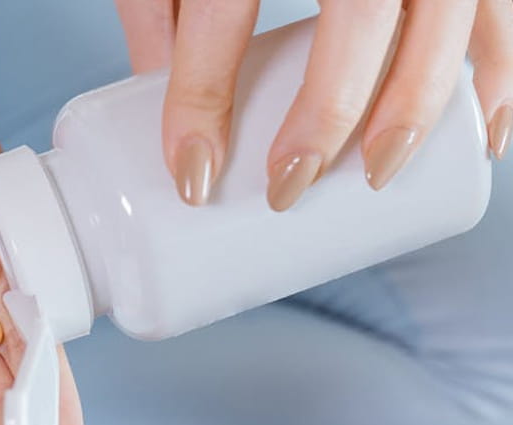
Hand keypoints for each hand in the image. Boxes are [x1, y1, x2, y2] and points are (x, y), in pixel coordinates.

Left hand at [116, 0, 512, 209]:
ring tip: (375, 174)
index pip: (226, 6)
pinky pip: (499, 10)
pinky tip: (485, 134)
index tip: (192, 173)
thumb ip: (164, 16)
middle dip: (326, 113)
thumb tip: (170, 124)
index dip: (203, 94)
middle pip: (358, 12)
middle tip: (286, 187)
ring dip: (415, 105)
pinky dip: (500, 73)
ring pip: (444, 14)